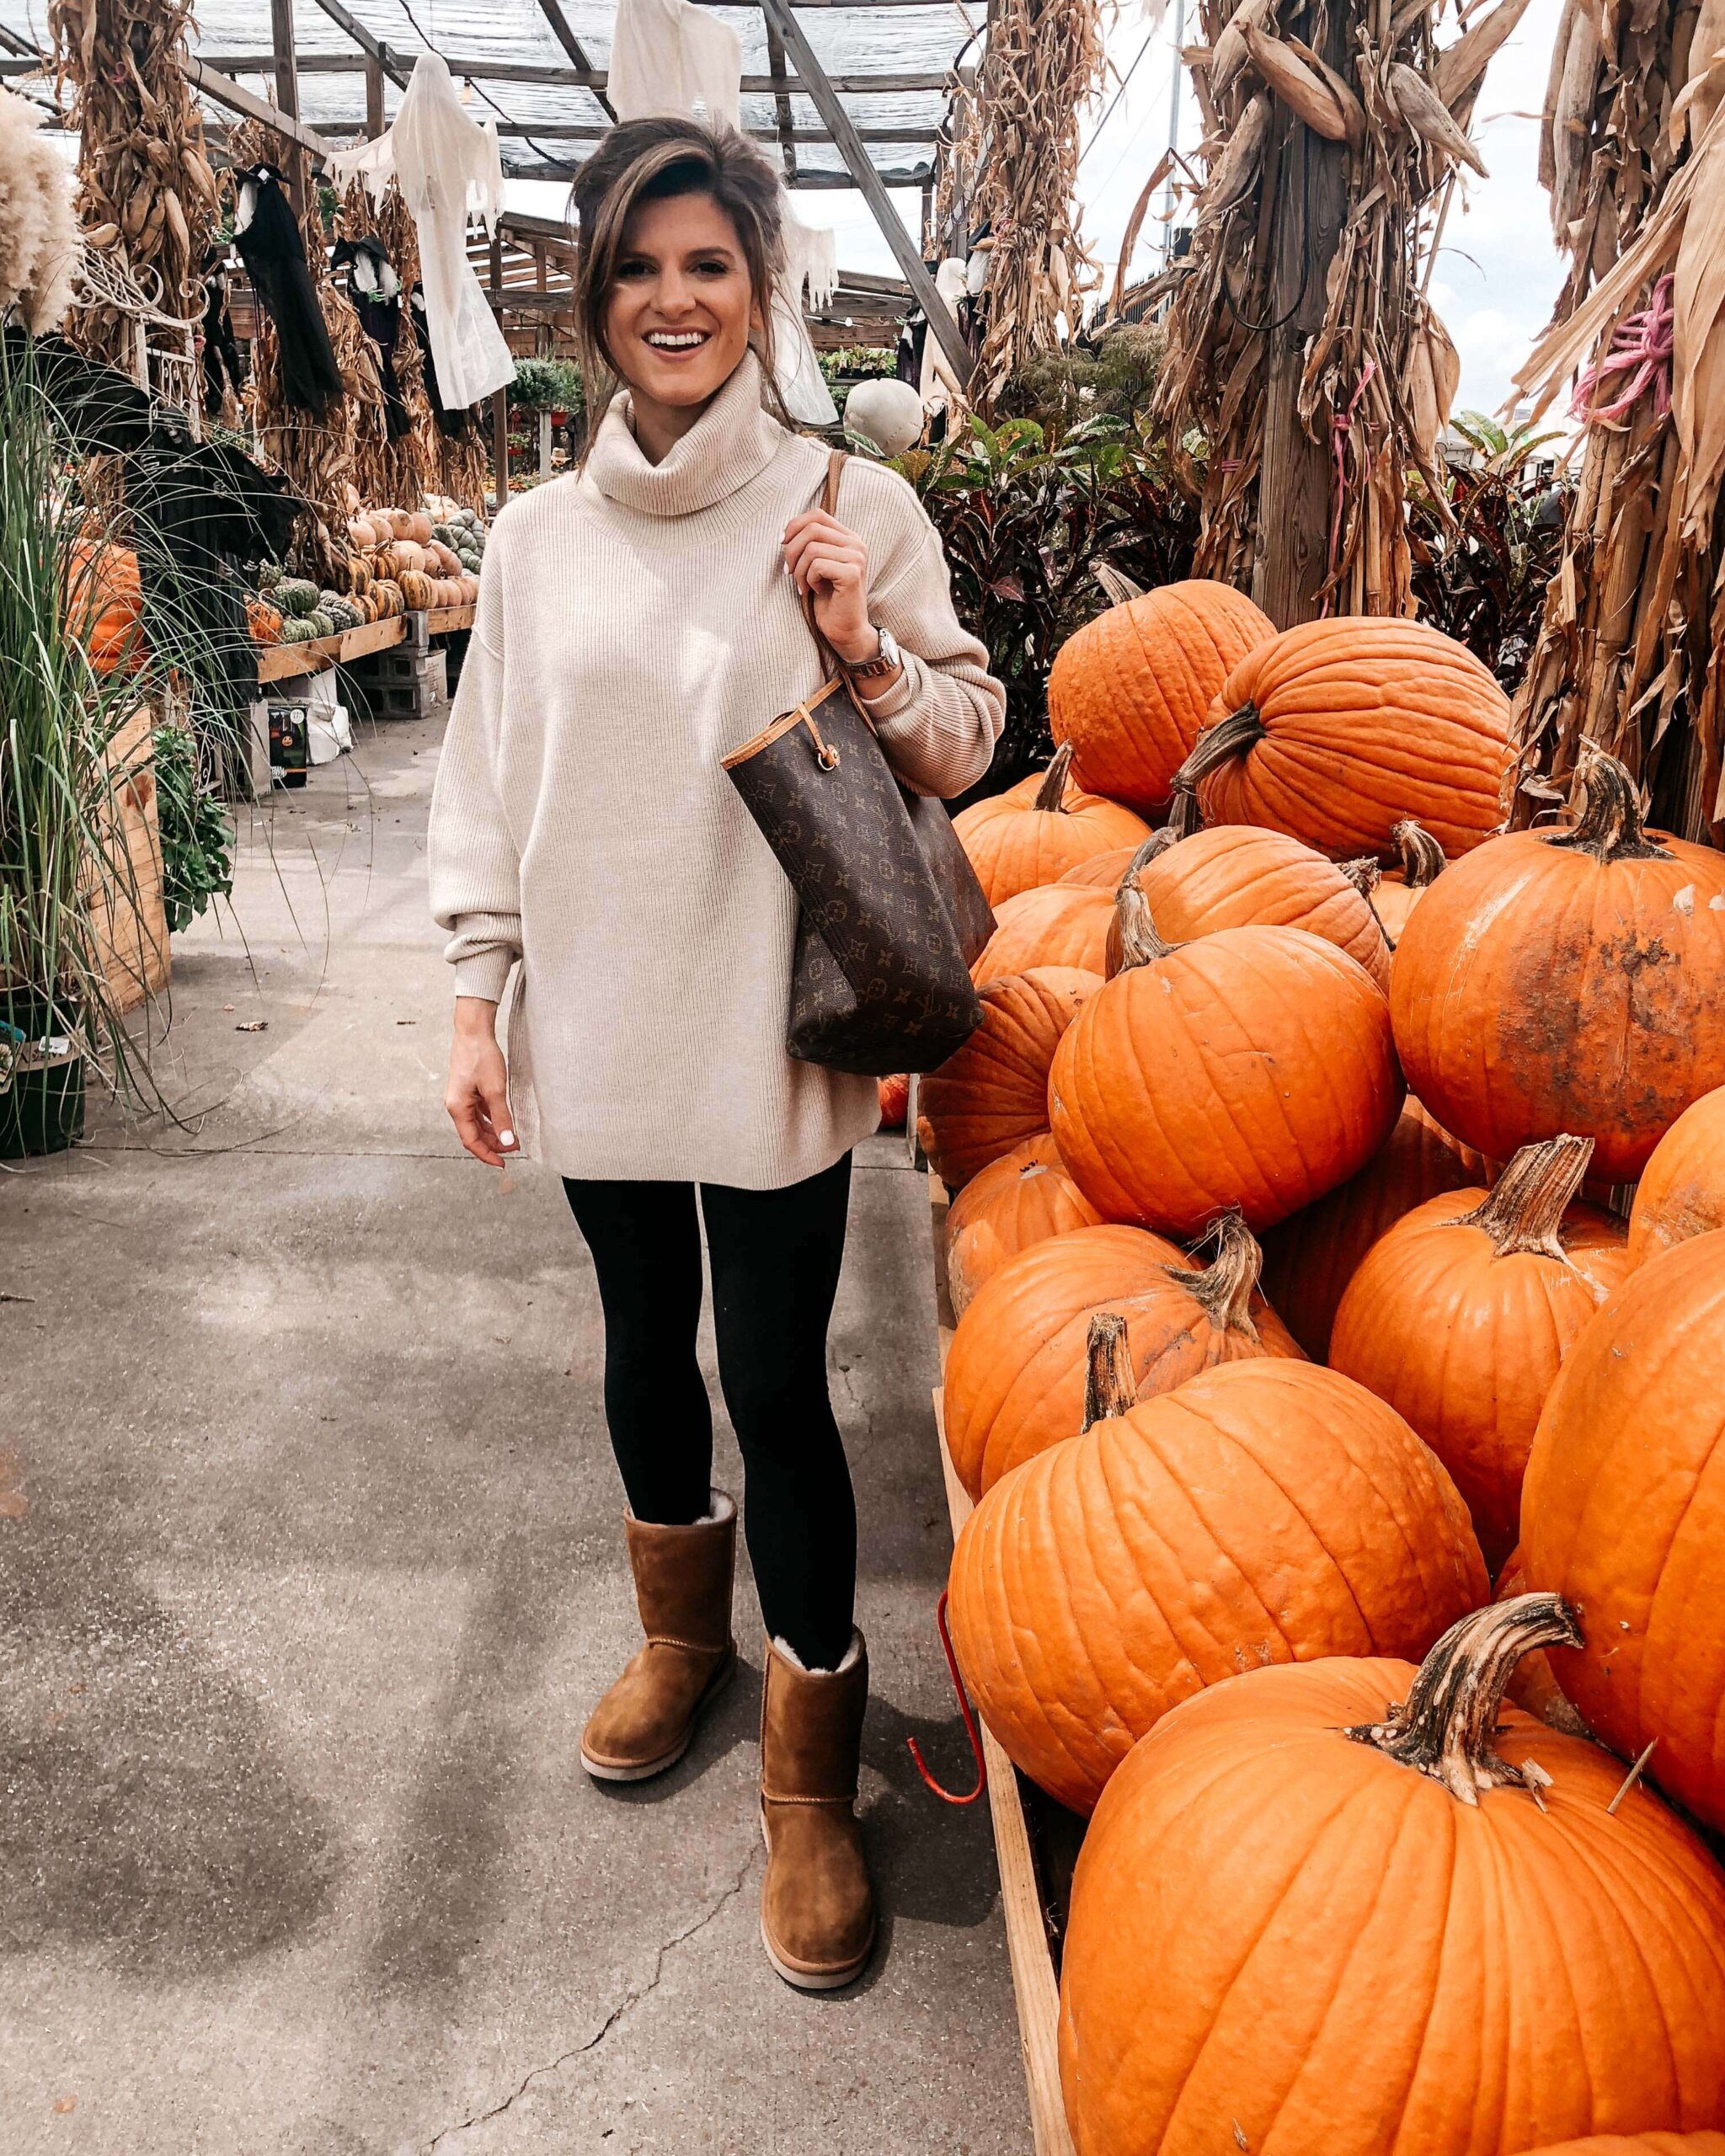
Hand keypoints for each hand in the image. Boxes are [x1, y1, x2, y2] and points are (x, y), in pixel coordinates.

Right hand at [445, 997, 517, 1166]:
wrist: (473, 1031)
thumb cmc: (481, 1057)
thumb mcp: (495, 1089)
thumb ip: (501, 1117)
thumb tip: (507, 1140)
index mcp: (457, 1107)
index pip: (471, 1141)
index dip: (487, 1154)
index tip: (503, 1163)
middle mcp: (455, 1105)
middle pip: (473, 1134)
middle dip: (493, 1144)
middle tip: (514, 1148)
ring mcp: (461, 1098)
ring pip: (476, 1124)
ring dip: (493, 1133)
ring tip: (512, 1138)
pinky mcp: (468, 1090)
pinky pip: (478, 1112)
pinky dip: (491, 1120)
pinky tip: (504, 1122)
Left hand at [782, 508, 875, 665]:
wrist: (845, 629)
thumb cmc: (828, 599)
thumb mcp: (816, 566)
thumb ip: (808, 545)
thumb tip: (784, 534)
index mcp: (849, 538)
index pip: (817, 515)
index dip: (795, 525)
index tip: (782, 543)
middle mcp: (856, 544)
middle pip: (812, 529)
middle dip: (792, 551)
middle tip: (788, 572)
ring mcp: (857, 558)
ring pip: (812, 548)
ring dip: (799, 570)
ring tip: (803, 585)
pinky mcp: (852, 574)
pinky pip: (817, 565)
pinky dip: (808, 579)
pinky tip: (814, 591)